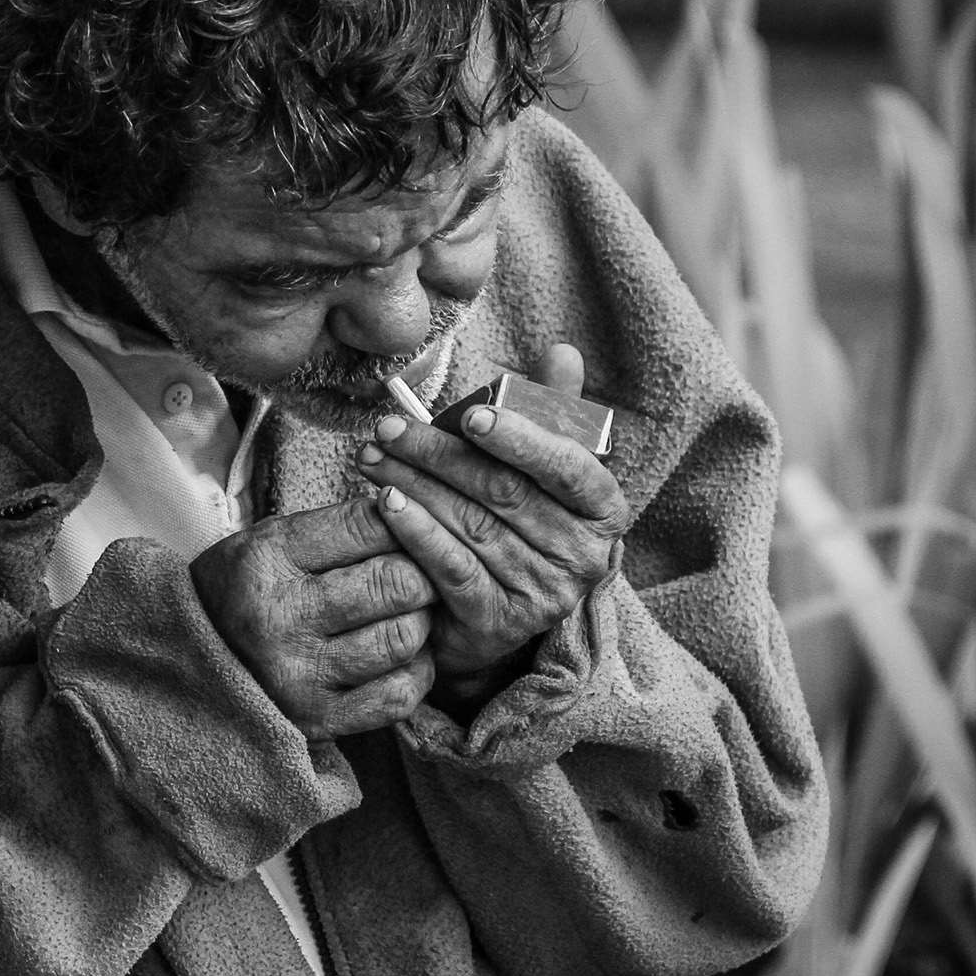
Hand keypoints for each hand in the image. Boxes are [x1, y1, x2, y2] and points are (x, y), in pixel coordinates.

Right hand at [190, 495, 439, 738]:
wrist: (189, 663)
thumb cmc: (243, 591)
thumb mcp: (270, 541)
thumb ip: (339, 526)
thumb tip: (412, 514)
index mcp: (266, 561)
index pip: (368, 526)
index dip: (402, 524)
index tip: (402, 532)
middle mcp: (280, 619)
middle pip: (397, 583)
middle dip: (419, 574)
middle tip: (412, 576)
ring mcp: (300, 676)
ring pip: (404, 638)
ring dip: (419, 622)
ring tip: (402, 616)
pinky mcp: (318, 720)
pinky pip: (398, 696)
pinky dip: (414, 673)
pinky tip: (398, 658)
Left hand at [356, 343, 632, 691]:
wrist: (496, 611)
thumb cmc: (518, 521)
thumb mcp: (539, 469)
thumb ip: (551, 413)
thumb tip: (563, 352)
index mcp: (603, 509)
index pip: (570, 467)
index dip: (521, 440)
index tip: (471, 415)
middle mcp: (583, 556)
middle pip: (505, 492)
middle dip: (439, 454)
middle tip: (388, 428)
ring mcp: (544, 594)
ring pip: (472, 526)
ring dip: (414, 486)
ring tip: (373, 458)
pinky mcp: (500, 624)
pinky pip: (452, 569)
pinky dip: (414, 533)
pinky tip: (384, 504)